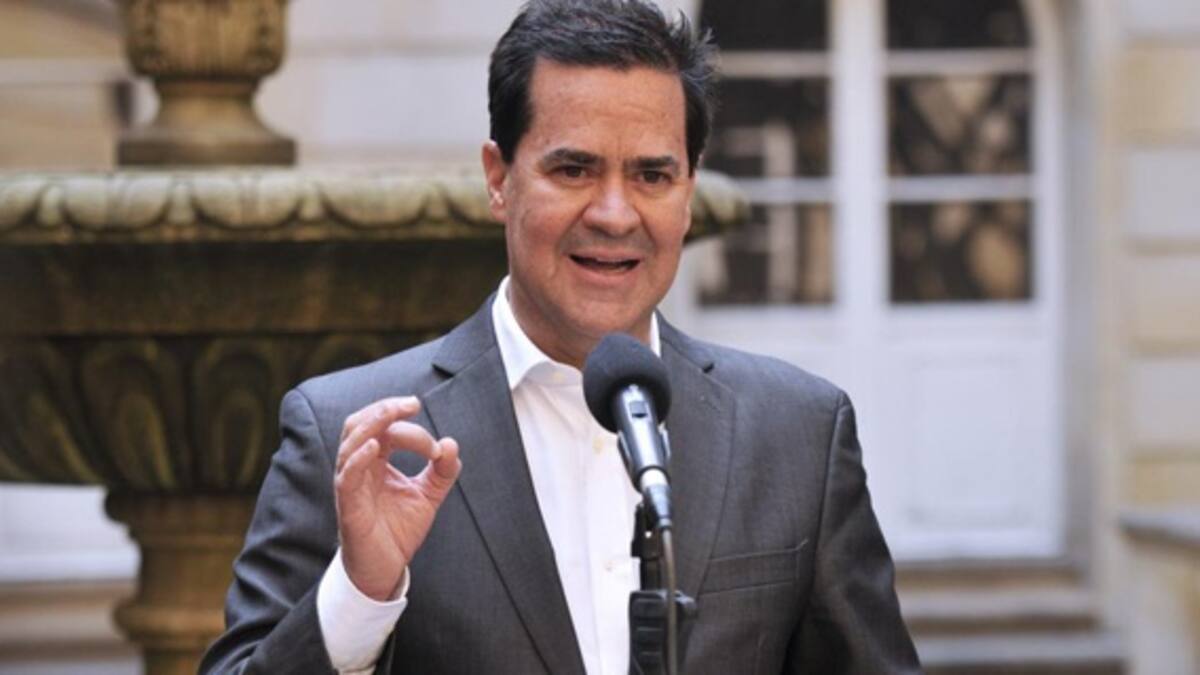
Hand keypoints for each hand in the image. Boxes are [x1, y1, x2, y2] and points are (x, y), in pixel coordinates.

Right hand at [334, 396, 461, 600]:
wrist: (385, 570)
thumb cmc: (398, 530)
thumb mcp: (428, 495)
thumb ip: (442, 471)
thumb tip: (451, 444)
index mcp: (375, 461)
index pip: (387, 430)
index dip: (413, 430)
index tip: (438, 449)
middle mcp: (359, 467)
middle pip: (360, 424)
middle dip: (384, 408)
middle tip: (411, 403)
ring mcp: (350, 484)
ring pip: (350, 443)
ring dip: (373, 423)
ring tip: (392, 412)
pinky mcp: (348, 505)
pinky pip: (347, 476)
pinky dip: (358, 458)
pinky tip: (376, 446)